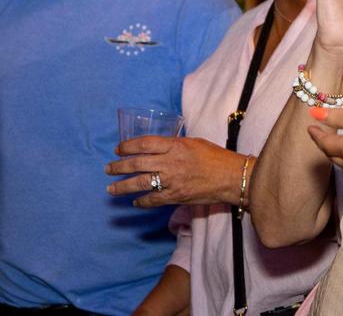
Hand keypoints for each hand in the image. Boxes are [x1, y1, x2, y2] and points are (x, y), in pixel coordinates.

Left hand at [106, 137, 246, 207]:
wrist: (231, 177)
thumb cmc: (216, 157)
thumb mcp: (195, 143)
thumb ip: (175, 145)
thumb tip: (158, 148)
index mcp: (176, 146)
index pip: (145, 144)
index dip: (128, 146)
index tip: (118, 149)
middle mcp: (171, 162)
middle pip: (137, 163)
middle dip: (119, 167)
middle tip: (108, 169)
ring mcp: (172, 180)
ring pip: (140, 183)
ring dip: (122, 187)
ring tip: (111, 189)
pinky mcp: (175, 196)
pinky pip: (152, 199)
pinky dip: (141, 201)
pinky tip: (135, 202)